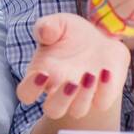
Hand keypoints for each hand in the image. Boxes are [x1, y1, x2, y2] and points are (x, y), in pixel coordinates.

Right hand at [16, 13, 130, 119]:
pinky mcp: (102, 95)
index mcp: (42, 75)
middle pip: (53, 110)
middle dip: (61, 100)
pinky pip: (102, 102)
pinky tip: (106, 72)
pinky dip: (105, 90)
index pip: (26, 93)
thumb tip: (44, 33)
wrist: (102, 39)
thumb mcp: (59, 23)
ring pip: (78, 110)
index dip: (31, 88)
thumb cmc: (72, 34)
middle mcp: (59, 91)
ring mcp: (81, 97)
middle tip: (71, 82)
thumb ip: (46, 26)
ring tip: (90, 75)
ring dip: (83, 96)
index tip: (43, 73)